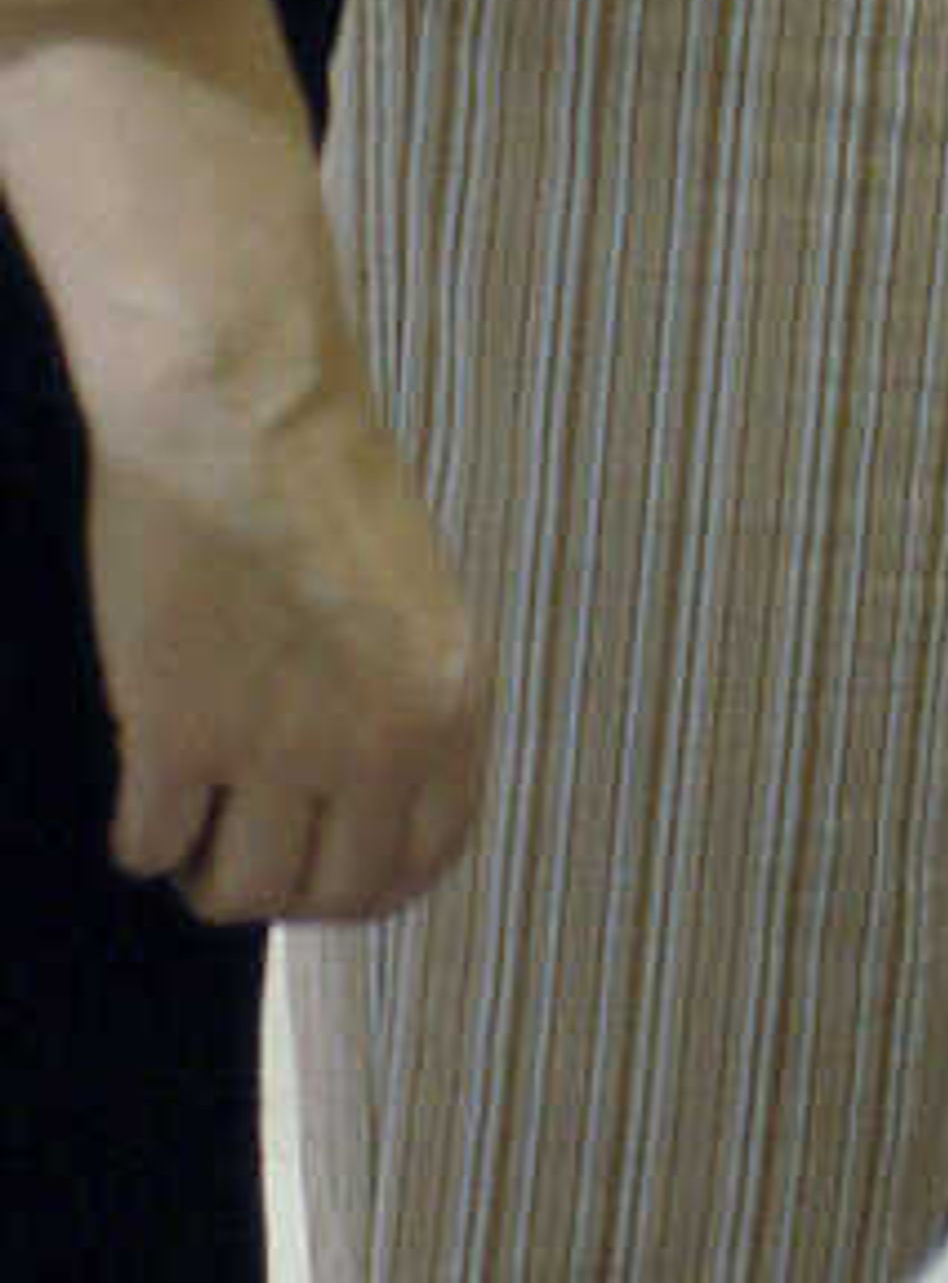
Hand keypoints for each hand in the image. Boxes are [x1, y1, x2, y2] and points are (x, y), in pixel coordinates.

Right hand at [83, 345, 487, 927]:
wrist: (244, 405)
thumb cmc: (320, 478)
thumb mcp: (412, 600)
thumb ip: (402, 701)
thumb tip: (362, 809)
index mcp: (450, 699)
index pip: (427, 861)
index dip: (365, 881)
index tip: (322, 864)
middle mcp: (378, 739)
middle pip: (332, 897)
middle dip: (283, 883)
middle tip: (241, 838)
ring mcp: (278, 745)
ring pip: (239, 894)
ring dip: (207, 866)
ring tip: (193, 808)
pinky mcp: (180, 733)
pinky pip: (151, 847)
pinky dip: (143, 829)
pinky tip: (147, 777)